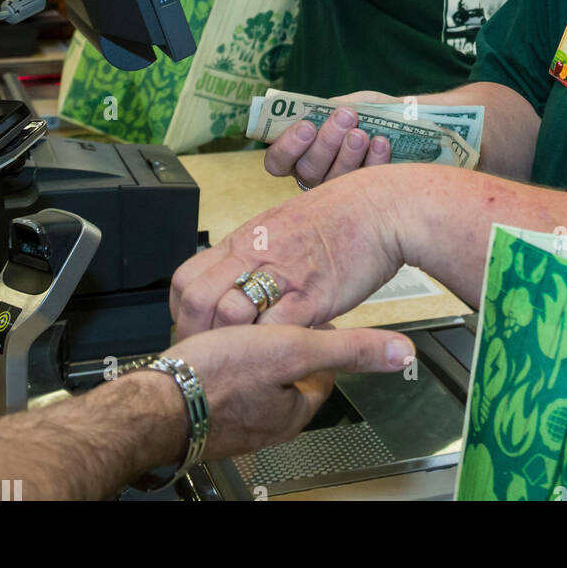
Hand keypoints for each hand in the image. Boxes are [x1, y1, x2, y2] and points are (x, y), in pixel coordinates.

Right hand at [161, 323, 414, 461]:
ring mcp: (234, 420)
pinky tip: (215, 349)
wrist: (153, 399)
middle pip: (290, 375)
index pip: (324, 371)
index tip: (308, 318)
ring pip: (256, 378)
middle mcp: (267, 423)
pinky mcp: (205, 412)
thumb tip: (400, 352)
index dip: (318, 336)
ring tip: (242, 332)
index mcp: (294, 411)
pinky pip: (225, 383)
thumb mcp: (294, 348)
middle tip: (271, 322)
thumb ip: (348, 348)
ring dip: (253, 353)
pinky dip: (224, 363)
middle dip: (283, 345)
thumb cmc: (218, 377)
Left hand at [170, 170, 400, 337]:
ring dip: (233, 344)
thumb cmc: (343, 216)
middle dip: (197, 335)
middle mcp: (255, 253)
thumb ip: (258, 254)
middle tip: (212, 357)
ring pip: (230, 315)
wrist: (383, 206)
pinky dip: (273, 350)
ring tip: (245, 361)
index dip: (183, 312)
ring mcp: (282, 274)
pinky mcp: (312, 295)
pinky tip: (281, 357)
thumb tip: (242, 282)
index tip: (195, 332)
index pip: (186, 279)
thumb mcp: (284, 226)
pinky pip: (276, 330)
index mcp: (245, 238)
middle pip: (197, 300)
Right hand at [262, 95, 396, 185]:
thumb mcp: (347, 103)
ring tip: (361, 133)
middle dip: (326, 142)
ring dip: (347, 154)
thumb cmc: (366, 112)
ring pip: (334, 181)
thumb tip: (323, 111)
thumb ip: (331, 108)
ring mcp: (338, 192)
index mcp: (298, 154)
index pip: (277, 162)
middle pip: (307, 170)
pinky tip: (381, 142)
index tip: (307, 126)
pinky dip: (374, 162)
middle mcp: (313, 177)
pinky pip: (366, 186)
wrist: (405, 122)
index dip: (287, 147)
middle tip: (345, 117)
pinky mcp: (367, 197)